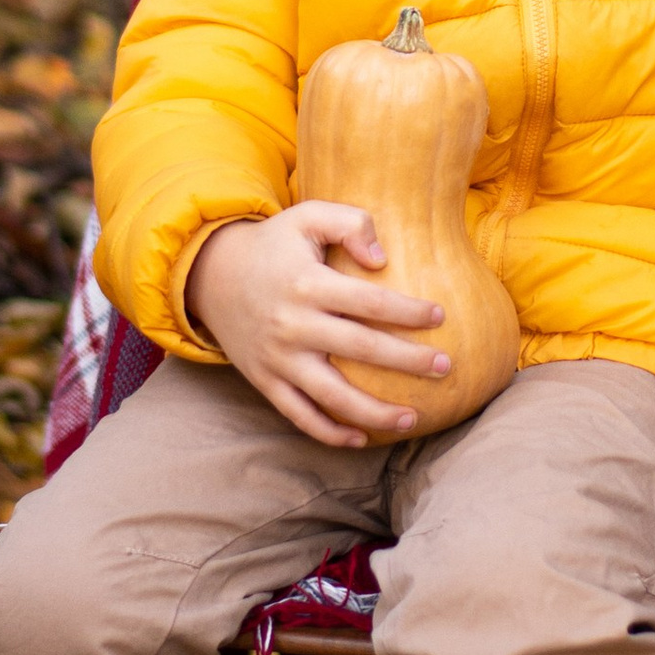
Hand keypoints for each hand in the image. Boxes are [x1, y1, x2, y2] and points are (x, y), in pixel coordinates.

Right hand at [188, 206, 450, 448]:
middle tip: (445, 367)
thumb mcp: (306, 216)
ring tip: (413, 419)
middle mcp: (293, 325)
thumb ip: (349, 222)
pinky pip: (299, 415)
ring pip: (332, 396)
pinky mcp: (264, 381)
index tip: (440, 316)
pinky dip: (329, 433)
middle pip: (360, 349)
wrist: (209, 275)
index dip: (408, 310)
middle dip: (408, 361)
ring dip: (375, 413)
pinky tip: (362, 439)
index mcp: (308, 284)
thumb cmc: (273, 245)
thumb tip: (382, 259)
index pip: (369, 301)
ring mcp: (278, 358)